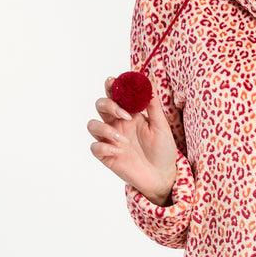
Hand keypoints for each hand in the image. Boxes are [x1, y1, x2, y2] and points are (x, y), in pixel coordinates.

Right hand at [87, 76, 178, 204]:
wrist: (162, 175)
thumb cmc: (163, 150)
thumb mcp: (161, 127)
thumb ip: (153, 107)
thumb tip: (149, 85)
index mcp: (129, 113)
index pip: (115, 95)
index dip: (111, 86)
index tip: (114, 81)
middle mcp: (117, 124)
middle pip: (100, 105)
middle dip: (108, 105)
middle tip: (124, 115)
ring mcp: (110, 139)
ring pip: (92, 125)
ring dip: (104, 128)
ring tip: (122, 139)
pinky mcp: (107, 155)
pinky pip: (95, 147)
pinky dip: (103, 147)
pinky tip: (118, 151)